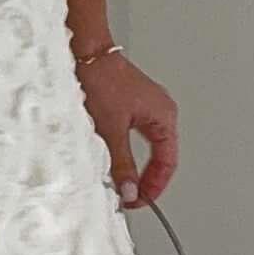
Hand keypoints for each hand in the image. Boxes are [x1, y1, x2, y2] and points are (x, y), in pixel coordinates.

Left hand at [77, 44, 177, 207]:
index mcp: (163, 117)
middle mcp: (160, 111)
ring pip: (150, 146)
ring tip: (125, 183)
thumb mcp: (111, 131)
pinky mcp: (132, 103)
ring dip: (138, 166)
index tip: (138, 201)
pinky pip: (138, 136)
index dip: (153, 187)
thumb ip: (122, 165)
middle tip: (131, 197)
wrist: (86, 53)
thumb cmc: (101, 80)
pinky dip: (130, 152)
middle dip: (147, 180)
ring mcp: (147, 106)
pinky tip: (117, 159)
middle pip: (162, 156)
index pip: (167, 163)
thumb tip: (130, 191)